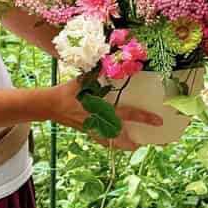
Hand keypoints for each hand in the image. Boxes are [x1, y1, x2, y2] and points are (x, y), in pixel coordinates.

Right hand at [44, 76, 162, 147]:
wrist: (49, 105)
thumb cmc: (66, 92)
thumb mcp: (82, 80)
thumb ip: (97, 72)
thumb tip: (109, 61)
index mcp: (102, 110)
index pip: (128, 114)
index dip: (144, 118)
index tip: (158, 121)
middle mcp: (99, 123)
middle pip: (122, 137)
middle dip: (136, 142)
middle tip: (150, 144)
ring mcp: (93, 129)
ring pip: (112, 142)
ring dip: (124, 145)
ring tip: (135, 146)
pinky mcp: (87, 132)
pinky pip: (102, 140)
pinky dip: (111, 143)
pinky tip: (116, 143)